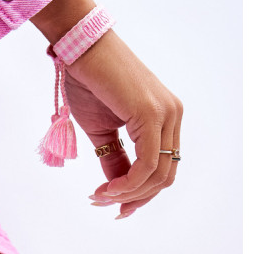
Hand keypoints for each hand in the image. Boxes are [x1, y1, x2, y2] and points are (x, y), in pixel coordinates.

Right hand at [31, 0, 182, 218]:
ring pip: (157, 174)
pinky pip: (148, 164)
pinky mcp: (152, 114)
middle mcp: (172, 115)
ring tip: (99, 197)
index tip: (112, 206)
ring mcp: (167, 114)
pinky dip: (128, 184)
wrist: (80, 47)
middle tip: (103, 204)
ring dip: (127, 194)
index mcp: (164, 118)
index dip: (139, 194)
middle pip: (164, 176)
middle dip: (134, 198)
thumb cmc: (88, 81)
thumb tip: (116, 189)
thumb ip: (114, 160)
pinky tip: (106, 189)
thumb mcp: (102, 131)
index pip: (162, 168)